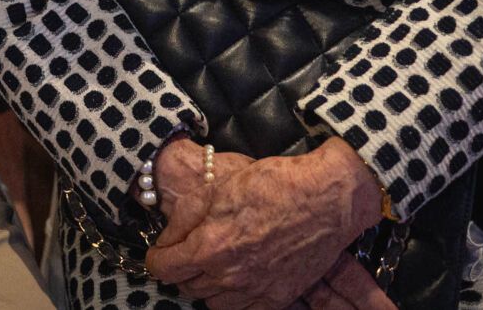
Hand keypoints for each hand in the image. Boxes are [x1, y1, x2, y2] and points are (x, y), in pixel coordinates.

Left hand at [146, 138, 381, 309]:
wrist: (325, 199)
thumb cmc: (271, 185)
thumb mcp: (215, 188)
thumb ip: (183, 218)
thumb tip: (166, 240)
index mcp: (209, 247)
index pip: (164, 269)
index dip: (157, 259)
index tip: (160, 253)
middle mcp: (229, 276)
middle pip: (187, 287)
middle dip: (181, 271)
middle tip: (187, 254)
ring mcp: (255, 291)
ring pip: (213, 303)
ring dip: (206, 286)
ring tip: (212, 265)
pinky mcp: (279, 297)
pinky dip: (234, 299)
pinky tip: (237, 280)